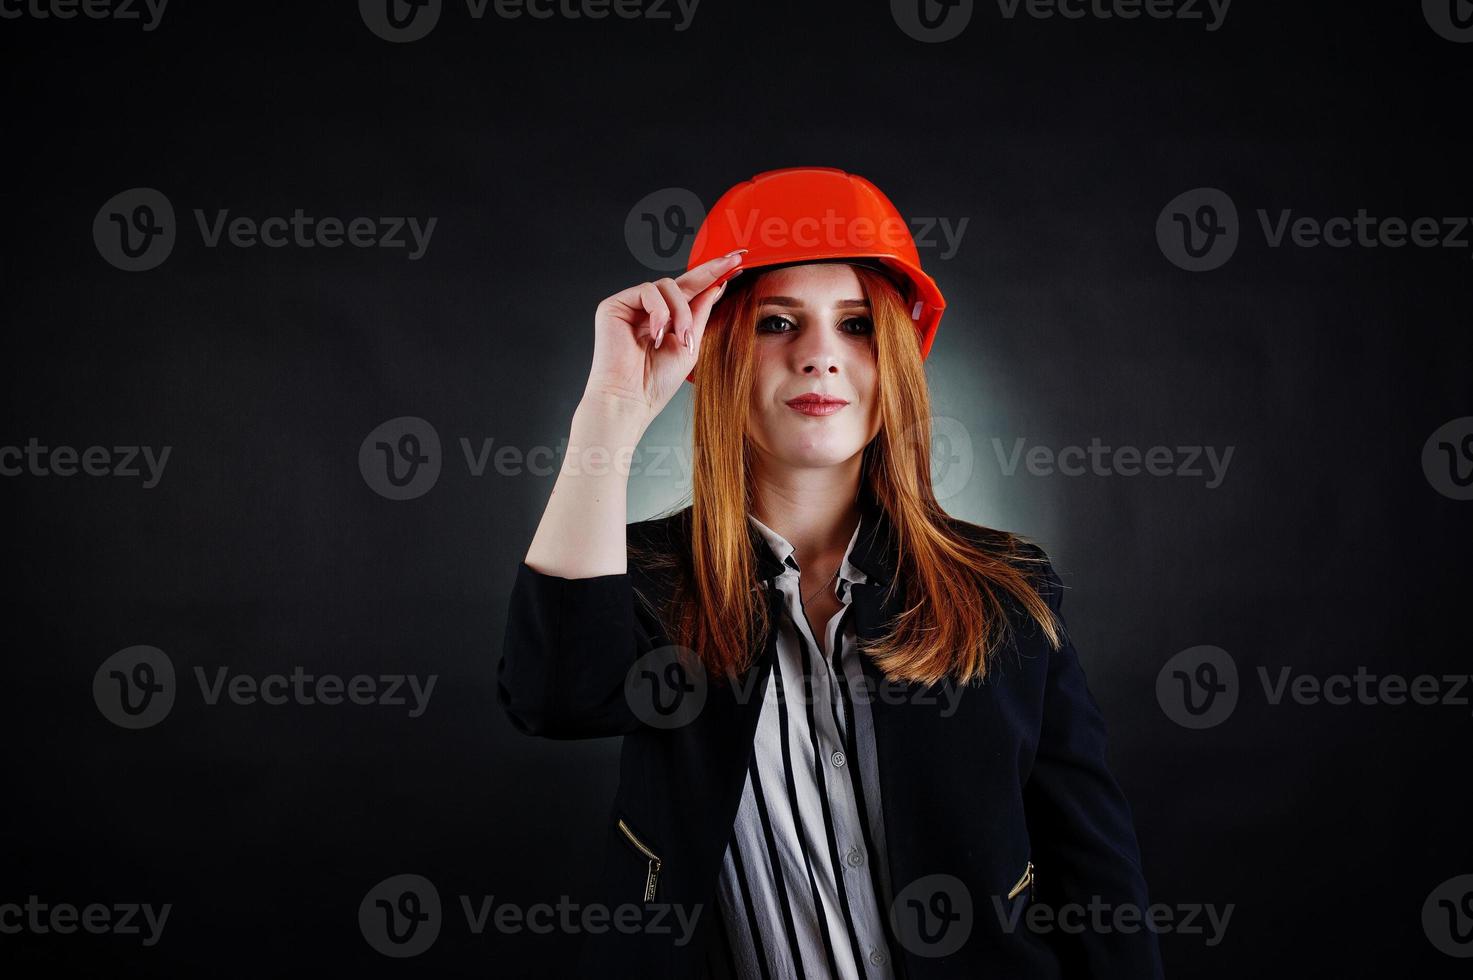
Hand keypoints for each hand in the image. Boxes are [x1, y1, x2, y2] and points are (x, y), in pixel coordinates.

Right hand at [581, 249, 745, 425]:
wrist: (630, 399)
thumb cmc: (655, 381)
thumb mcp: (690, 345)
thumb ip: (700, 314)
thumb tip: (716, 286)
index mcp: (666, 320)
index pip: (691, 291)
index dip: (713, 275)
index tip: (736, 261)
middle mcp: (648, 309)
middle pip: (681, 282)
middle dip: (708, 273)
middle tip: (730, 263)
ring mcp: (631, 306)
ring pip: (667, 286)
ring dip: (681, 312)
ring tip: (682, 339)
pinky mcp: (614, 305)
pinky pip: (647, 290)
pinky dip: (659, 312)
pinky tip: (657, 335)